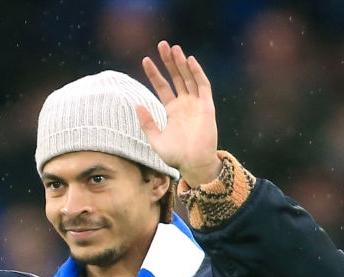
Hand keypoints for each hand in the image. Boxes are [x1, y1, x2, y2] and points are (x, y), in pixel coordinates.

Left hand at [137, 41, 221, 186]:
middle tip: (161, 45)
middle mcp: (184, 104)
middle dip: (169, 62)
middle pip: (176, 77)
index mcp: (172, 111)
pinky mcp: (207, 106)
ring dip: (181, 63)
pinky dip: (197, 73)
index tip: (145, 61)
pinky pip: (202, 86)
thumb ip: (147, 123)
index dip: (154, 74)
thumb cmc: (176, 156)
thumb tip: (136, 105)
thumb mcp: (156, 139)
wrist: (194, 163)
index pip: (162, 87)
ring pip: (188, 78)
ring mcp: (196, 104)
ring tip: (173, 48)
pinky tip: (190, 61)